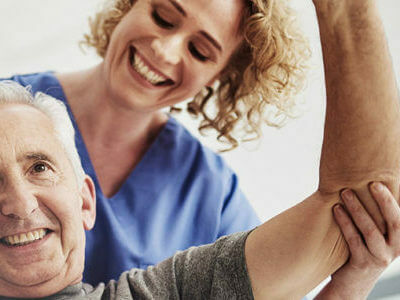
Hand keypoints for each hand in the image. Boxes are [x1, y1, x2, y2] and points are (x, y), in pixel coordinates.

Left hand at [315, 182, 399, 298]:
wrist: (352, 283)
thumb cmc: (362, 249)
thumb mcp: (375, 233)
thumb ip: (375, 216)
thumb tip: (367, 186)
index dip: (394, 199)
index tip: (381, 181)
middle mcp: (395, 248)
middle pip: (394, 222)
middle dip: (384, 201)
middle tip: (371, 183)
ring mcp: (380, 257)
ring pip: (371, 230)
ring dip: (358, 209)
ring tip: (345, 192)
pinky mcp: (362, 263)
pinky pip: (354, 240)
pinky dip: (344, 222)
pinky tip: (336, 209)